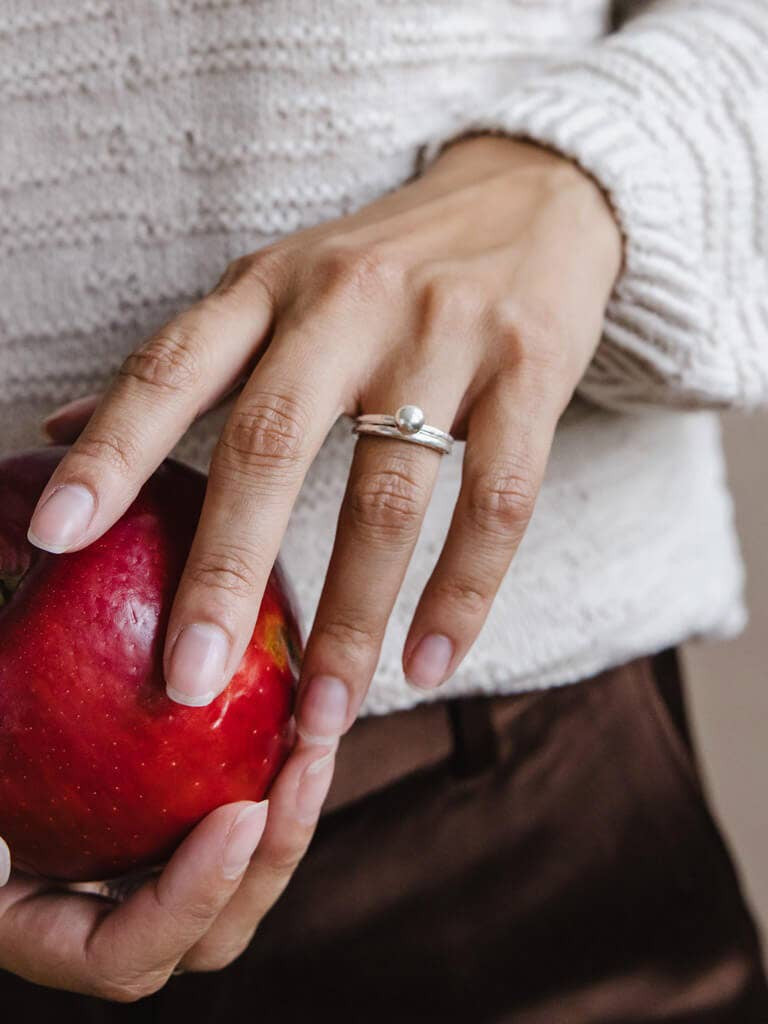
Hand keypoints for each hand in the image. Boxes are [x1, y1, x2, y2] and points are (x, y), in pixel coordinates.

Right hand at [0, 732, 334, 999]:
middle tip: (306, 767)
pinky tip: (297, 709)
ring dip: (290, 815)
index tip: (239, 817)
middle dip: (268, 864)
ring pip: (237, 877)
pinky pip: (233, 808)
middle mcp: (90, 905)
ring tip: (318, 736)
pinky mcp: (170, 810)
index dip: (185, 903)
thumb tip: (3, 834)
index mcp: (28, 918)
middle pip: (203, 935)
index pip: (117, 955)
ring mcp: (136, 861)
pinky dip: (271, 771)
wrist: (6, 689)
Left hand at [33, 136, 621, 728]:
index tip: (55, 539)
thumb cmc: (387, 262)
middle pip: (272, 443)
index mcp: (271, 284)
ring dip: (354, 617)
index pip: (174, 369)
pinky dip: (463, 593)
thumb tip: (58, 431)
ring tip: (325, 713)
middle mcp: (348, 301)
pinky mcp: (531, 368)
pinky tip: (430, 663)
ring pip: (389, 494)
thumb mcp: (278, 283)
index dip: (111, 453)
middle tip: (190, 682)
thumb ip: (185, 361)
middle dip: (227, 569)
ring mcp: (446, 332)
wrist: (532, 198)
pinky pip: (498, 499)